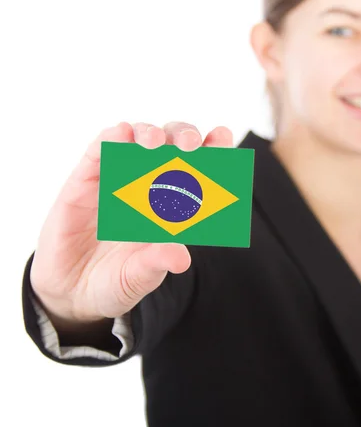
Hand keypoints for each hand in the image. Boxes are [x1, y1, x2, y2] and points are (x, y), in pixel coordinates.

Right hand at [29, 121, 232, 325]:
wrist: (71, 292)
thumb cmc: (115, 281)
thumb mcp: (138, 277)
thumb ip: (157, 264)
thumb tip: (181, 259)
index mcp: (174, 206)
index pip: (199, 171)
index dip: (213, 151)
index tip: (223, 137)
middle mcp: (149, 186)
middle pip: (172, 146)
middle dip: (184, 137)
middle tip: (190, 145)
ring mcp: (118, 179)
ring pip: (138, 139)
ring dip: (150, 134)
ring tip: (156, 143)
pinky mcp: (86, 180)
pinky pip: (99, 150)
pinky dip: (111, 138)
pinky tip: (121, 133)